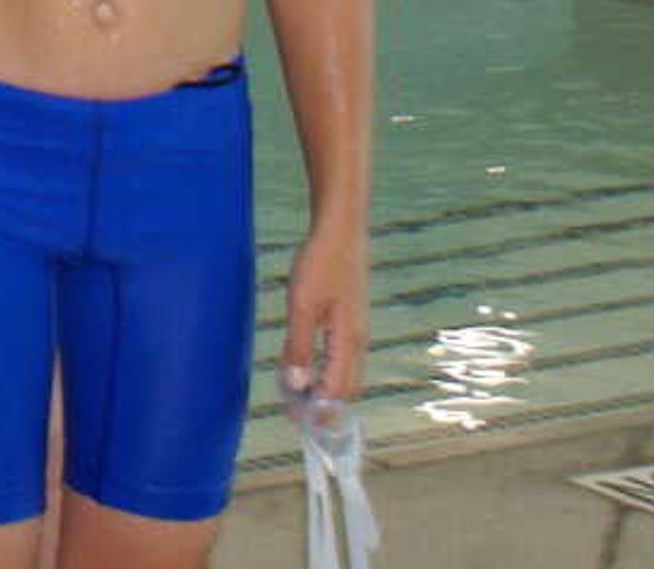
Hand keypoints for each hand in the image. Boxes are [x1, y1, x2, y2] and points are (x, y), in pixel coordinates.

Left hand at [281, 225, 367, 405]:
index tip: (297, 422)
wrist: (340, 232)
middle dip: (324, 406)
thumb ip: (299, 346)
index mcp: (349, 340)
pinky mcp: (350, 321)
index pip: (338, 390)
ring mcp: (357, 331)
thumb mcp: (302, 304)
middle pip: (347, 387)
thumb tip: (296, 386)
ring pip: (346, 373)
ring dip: (325, 389)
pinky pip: (342, 357)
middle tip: (295, 415)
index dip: (319, 410)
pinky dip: (327, 371)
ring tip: (297, 397)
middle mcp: (358, 341)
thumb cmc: (320, 264)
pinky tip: (307, 368)